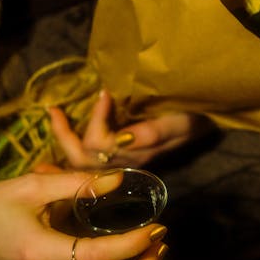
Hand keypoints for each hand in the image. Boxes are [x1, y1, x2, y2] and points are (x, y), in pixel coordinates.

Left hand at [48, 89, 213, 168]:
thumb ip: (156, 131)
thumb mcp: (181, 121)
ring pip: (79, 162)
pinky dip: (71, 141)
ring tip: (54, 114)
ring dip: (64, 138)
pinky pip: (85, 158)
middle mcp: (123, 165)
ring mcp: (118, 164)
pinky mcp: (116, 158)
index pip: (101, 146)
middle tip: (55, 110)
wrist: (204, 122)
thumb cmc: (195, 117)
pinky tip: (64, 126)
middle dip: (65, 135)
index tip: (105, 94)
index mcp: (137, 157)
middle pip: (81, 160)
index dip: (97, 121)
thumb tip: (125, 137)